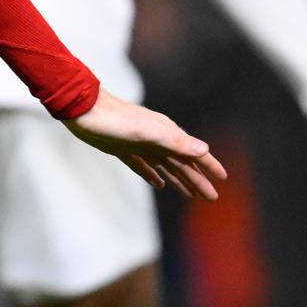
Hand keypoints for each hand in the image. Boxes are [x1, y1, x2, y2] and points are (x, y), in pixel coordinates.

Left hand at [65, 89, 226, 199]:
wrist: (83, 110)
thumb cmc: (116, 119)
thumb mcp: (148, 132)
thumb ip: (175, 141)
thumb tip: (204, 149)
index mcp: (167, 134)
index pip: (194, 153)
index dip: (209, 166)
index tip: (223, 179)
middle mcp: (156, 139)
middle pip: (182, 163)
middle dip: (198, 179)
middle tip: (211, 197)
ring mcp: (139, 144)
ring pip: (165, 166)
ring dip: (178, 180)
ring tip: (191, 194)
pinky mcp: (122, 149)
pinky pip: (143, 166)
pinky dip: (152, 175)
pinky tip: (158, 185)